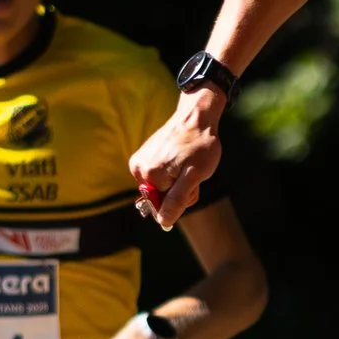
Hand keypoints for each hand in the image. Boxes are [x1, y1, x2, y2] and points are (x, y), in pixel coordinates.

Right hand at [130, 88, 226, 229]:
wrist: (196, 117)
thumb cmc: (199, 146)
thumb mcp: (194, 176)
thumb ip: (177, 200)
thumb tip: (163, 222)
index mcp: (148, 176)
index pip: (163, 207)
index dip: (182, 199)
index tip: (191, 182)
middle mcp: (138, 169)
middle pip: (162, 197)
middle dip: (180, 190)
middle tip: (192, 171)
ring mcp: (140, 162)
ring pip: (162, 187)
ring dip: (179, 181)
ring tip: (187, 163)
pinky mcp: (144, 156)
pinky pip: (160, 176)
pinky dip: (173, 172)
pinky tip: (180, 158)